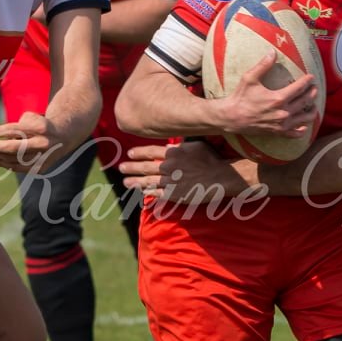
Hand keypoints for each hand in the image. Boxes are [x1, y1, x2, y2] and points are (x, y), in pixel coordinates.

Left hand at [0, 111, 69, 172]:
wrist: (63, 137)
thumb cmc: (39, 125)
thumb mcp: (29, 119)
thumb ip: (14, 127)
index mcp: (40, 128)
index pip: (15, 130)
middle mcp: (43, 144)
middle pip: (15, 148)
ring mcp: (42, 158)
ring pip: (15, 160)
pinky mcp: (40, 168)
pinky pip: (18, 168)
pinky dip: (4, 164)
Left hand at [120, 140, 248, 201]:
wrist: (221, 177)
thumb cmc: (211, 159)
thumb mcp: (195, 146)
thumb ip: (179, 147)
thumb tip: (167, 147)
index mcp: (173, 153)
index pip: (150, 151)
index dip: (138, 153)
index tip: (129, 153)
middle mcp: (168, 166)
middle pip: (145, 166)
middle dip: (131, 167)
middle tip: (121, 168)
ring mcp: (170, 181)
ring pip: (148, 181)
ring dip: (135, 181)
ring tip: (125, 182)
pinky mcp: (174, 194)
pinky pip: (158, 193)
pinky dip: (148, 192)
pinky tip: (141, 192)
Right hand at [216, 52, 317, 139]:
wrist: (232, 117)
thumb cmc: (240, 97)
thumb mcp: (249, 78)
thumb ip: (263, 65)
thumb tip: (273, 52)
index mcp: (278, 98)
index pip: (299, 88)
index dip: (307, 81)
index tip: (311, 77)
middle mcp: (283, 112)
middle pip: (304, 102)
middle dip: (312, 94)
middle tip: (315, 88)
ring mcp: (281, 124)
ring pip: (304, 119)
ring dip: (311, 112)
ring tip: (314, 106)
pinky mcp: (277, 132)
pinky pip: (295, 134)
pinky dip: (302, 130)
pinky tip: (304, 126)